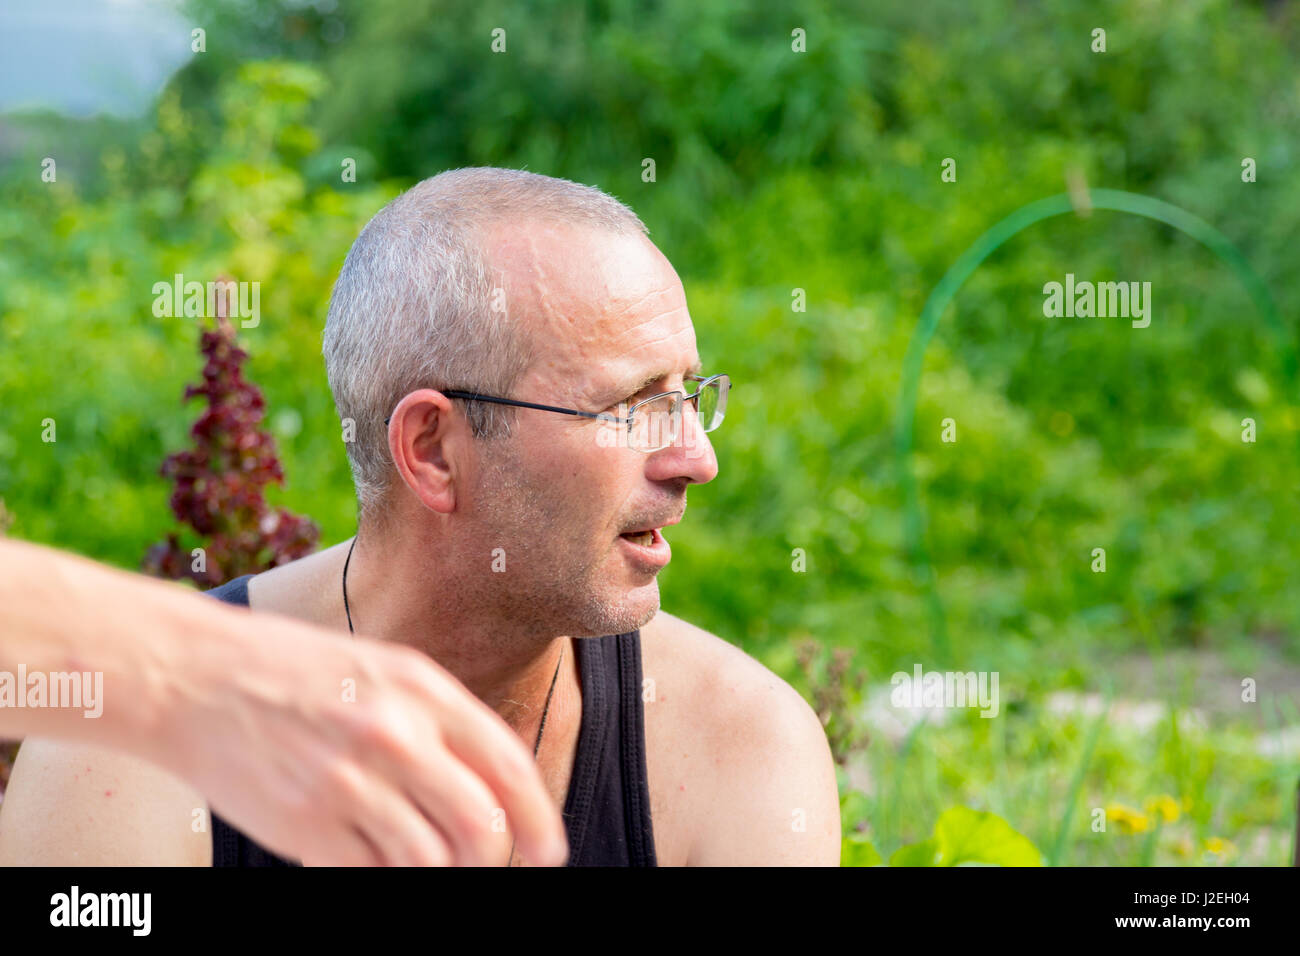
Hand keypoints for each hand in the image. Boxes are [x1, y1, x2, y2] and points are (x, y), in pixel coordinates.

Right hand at [146, 609, 567, 866]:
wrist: (194, 677)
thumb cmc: (295, 673)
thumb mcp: (383, 670)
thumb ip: (440, 722)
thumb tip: (495, 792)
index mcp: (422, 688)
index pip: (508, 765)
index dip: (540, 818)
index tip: (550, 851)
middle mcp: (394, 733)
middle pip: (481, 827)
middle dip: (495, 859)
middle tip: (487, 866)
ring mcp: (349, 782)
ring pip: (430, 862)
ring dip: (441, 873)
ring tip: (430, 863)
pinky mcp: (305, 825)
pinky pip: (370, 874)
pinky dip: (383, 875)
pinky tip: (373, 856)